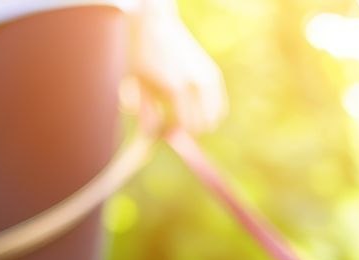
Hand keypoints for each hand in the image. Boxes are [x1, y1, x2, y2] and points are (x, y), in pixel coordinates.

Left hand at [126, 1, 226, 134]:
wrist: (155, 24)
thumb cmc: (142, 54)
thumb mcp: (138, 84)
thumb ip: (146, 111)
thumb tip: (153, 135)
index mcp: (177, 88)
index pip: (187, 125)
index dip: (176, 134)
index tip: (164, 131)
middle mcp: (197, 83)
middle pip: (203, 124)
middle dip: (190, 130)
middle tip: (175, 124)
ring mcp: (209, 77)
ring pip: (215, 117)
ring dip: (201, 122)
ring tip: (184, 114)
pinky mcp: (214, 74)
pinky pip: (219, 105)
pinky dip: (210, 111)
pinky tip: (194, 106)